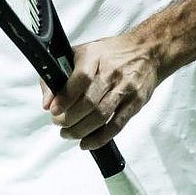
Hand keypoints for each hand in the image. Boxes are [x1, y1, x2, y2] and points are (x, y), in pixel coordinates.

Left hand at [42, 32, 160, 150]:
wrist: (148, 52)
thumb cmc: (110, 53)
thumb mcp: (82, 53)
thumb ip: (60, 75)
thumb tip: (47, 103)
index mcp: (94, 56)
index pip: (80, 78)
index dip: (65, 98)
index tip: (53, 111)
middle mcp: (111, 72)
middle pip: (89, 102)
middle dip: (69, 119)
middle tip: (59, 124)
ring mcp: (125, 88)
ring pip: (101, 116)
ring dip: (81, 130)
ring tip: (68, 134)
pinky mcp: (136, 102)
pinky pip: (117, 125)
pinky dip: (100, 138)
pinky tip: (87, 143)